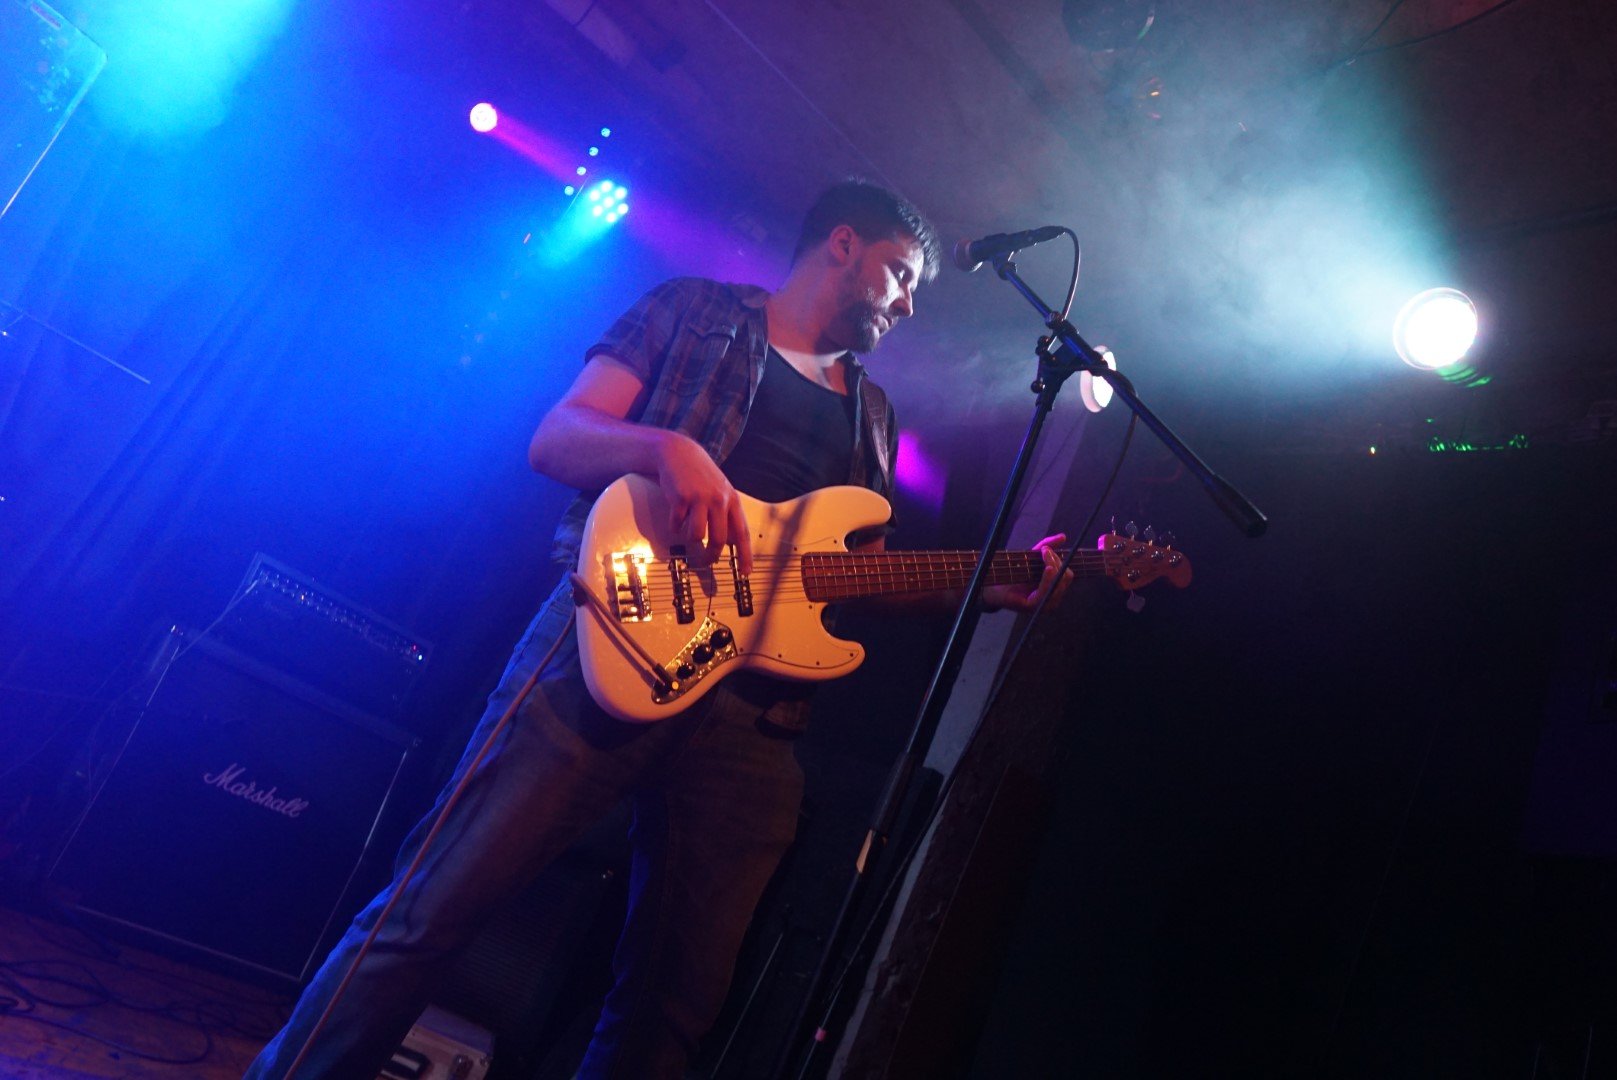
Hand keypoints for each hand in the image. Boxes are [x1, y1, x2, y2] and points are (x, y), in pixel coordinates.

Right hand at [654, 432, 752, 573]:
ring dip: (689, 539)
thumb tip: (729, 542)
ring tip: (686, 530)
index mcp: (732, 501)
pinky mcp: (681, 498)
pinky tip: (675, 517)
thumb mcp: (720, 491)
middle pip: (718, 540)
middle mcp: (719, 500)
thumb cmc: (701, 476)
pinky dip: (675, 526)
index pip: (742, 533)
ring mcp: (700, 499)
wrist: (679, 453)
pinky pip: (677, 525)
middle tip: (704, 562)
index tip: (745, 572)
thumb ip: (727, 514)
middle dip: (710, 556)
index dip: (745, 555)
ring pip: (696, 535)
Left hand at [982, 533, 1071, 612]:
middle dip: (1057, 561)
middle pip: (1066, 578)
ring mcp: (1045, 605)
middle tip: (1044, 550)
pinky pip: (1047, 591)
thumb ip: (1047, 546)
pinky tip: (1047, 568)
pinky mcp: (1034, 606)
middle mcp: (1053, 599)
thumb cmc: (1013, 573)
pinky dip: (1049, 578)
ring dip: (1053, 566)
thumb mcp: (1032, 557)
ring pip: (1059, 583)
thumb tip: (1063, 536)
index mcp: (1054, 589)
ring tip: (1043, 554)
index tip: (1046, 549)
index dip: (1059, 560)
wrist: (994, 586)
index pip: (1068, 575)